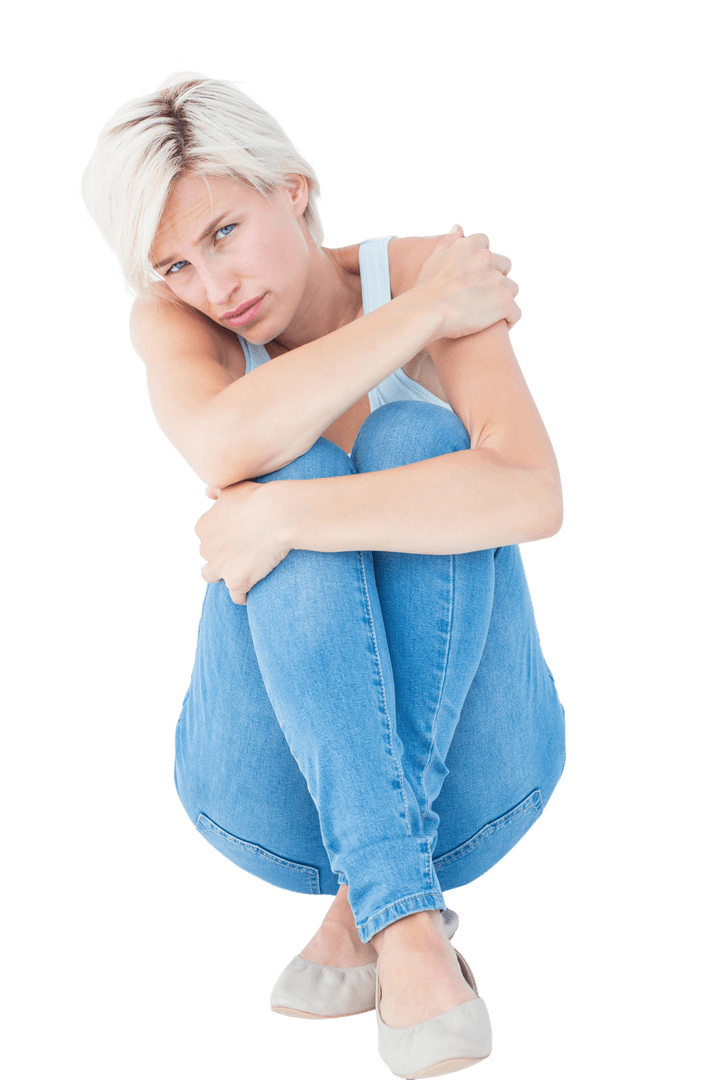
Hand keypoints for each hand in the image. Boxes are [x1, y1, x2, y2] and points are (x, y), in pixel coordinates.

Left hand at [194, 481, 291, 603]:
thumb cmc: (259, 498)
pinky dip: (244, 596)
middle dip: (221, 557)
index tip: (236, 538)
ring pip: (212, 577)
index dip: (221, 540)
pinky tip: (253, 591)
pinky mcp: (236, 582)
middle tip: (243, 553)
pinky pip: (236, 597)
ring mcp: (220, 567)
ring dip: (224, 576)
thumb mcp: (233, 488)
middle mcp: (206, 549)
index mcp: (203, 528)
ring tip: (242, 573)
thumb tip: (209, 492)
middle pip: (208, 558)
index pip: (206, 539)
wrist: (278, 514)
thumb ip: (218, 491)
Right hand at [413, 224, 521, 337]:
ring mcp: (497, 281)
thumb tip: (458, 228)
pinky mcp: (504, 302)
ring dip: (504, 298)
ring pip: (512, 288)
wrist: (427, 312)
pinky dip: (509, 319)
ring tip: (490, 312)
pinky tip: (499, 325)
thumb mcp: (434, 259)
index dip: (482, 259)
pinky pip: (515, 312)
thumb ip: (448, 242)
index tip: (475, 273)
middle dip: (496, 277)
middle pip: (503, 265)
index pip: (485, 243)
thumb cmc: (426, 289)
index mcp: (470, 247)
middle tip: (481, 295)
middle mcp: (487, 259)